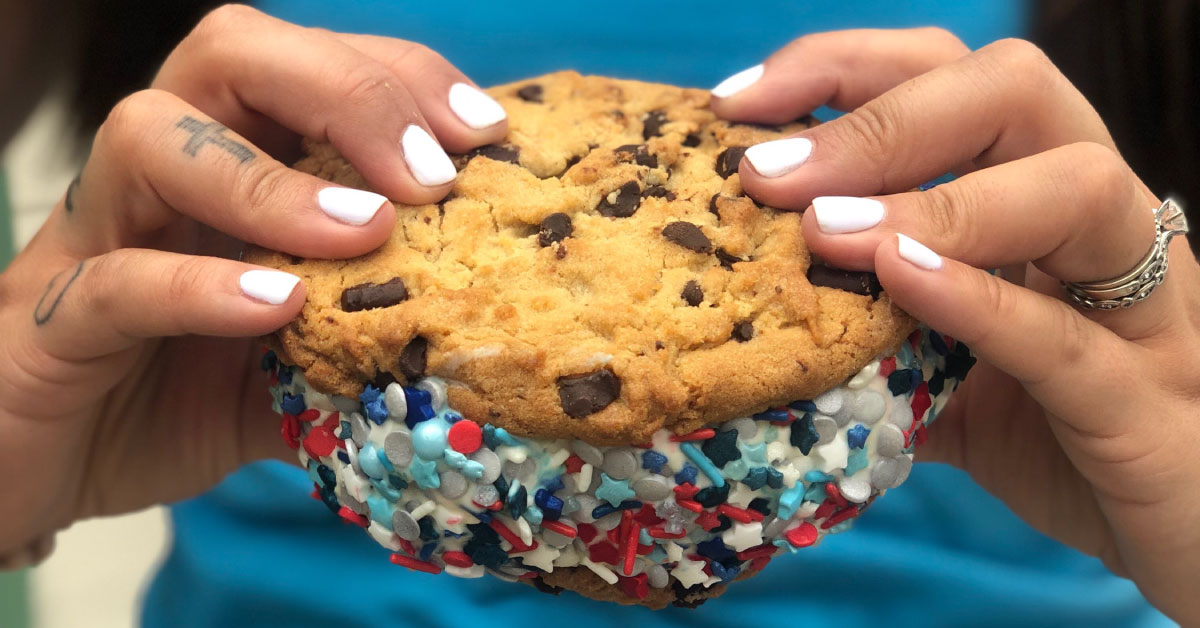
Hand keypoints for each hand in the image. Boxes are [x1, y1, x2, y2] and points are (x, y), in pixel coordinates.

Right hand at [0, 5, 505, 560]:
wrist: (43, 467)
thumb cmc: (177, 395)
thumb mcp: (298, 359)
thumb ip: (371, 340)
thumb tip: (486, 350)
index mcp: (229, 163)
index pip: (309, 67)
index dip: (398, 78)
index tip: (483, 131)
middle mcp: (161, 177)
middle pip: (228, 54)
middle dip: (344, 89)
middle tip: (431, 169)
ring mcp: (95, 237)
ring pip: (150, 136)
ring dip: (269, 178)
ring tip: (364, 231)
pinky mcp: (48, 322)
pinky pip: (111, 279)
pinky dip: (198, 286)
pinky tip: (277, 309)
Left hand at [712, 29, 1199, 622]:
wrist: (1178, 529)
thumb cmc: (1057, 433)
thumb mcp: (949, 364)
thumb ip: (869, 330)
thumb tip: (743, 313)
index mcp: (1044, 197)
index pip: (955, 79)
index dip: (846, 69)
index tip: (738, 103)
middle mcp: (1103, 223)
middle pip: (1018, 92)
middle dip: (878, 117)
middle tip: (766, 171)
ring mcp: (1144, 307)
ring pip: (1077, 188)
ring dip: (936, 201)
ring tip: (824, 230)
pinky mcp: (1148, 405)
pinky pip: (1071, 337)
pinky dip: (982, 301)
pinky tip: (899, 284)